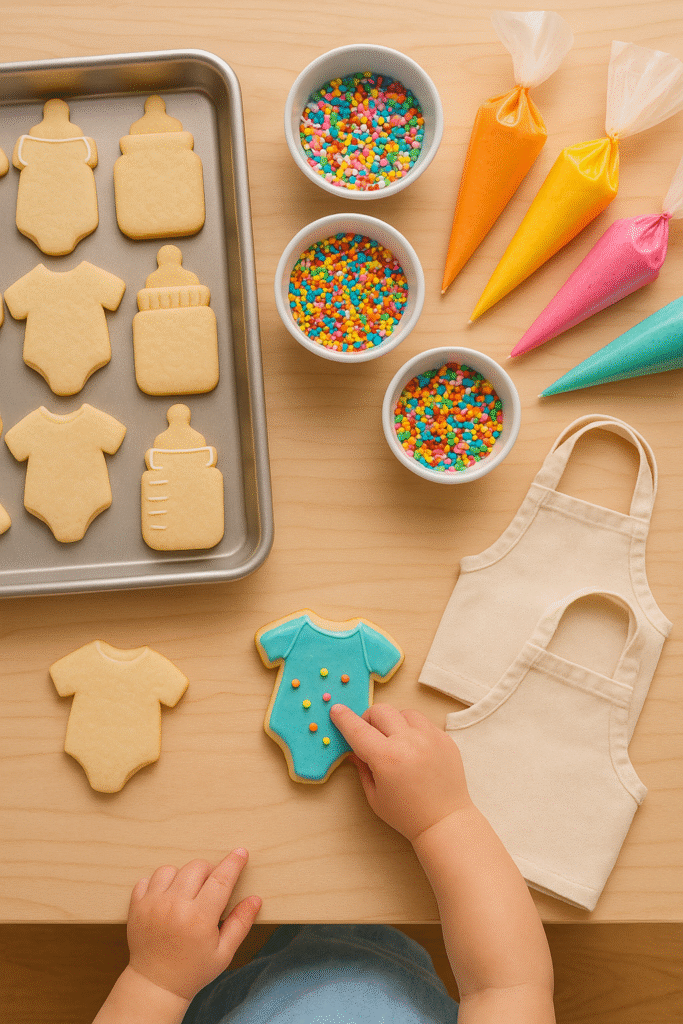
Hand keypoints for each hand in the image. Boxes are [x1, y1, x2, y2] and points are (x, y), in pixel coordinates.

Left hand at [126, 849, 261, 1001]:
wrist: (155, 985)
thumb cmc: (193, 970)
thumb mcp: (224, 953)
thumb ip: (240, 923)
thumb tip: (255, 899)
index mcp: (199, 919)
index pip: (221, 880)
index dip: (233, 863)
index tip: (240, 853)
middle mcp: (175, 907)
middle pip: (197, 867)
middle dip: (209, 872)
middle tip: (209, 890)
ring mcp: (153, 905)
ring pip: (172, 869)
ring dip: (182, 876)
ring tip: (186, 894)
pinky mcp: (137, 906)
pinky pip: (148, 879)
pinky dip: (159, 883)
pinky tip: (166, 898)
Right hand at [330, 703, 472, 841]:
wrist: (444, 821)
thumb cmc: (407, 815)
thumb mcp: (374, 796)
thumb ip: (362, 767)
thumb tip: (353, 748)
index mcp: (386, 758)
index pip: (358, 729)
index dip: (344, 718)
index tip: (337, 710)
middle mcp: (408, 741)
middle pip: (380, 711)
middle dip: (369, 719)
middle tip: (369, 735)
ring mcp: (429, 737)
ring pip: (403, 712)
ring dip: (393, 722)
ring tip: (395, 741)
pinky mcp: (444, 738)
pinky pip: (423, 722)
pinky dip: (413, 730)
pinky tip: (413, 748)